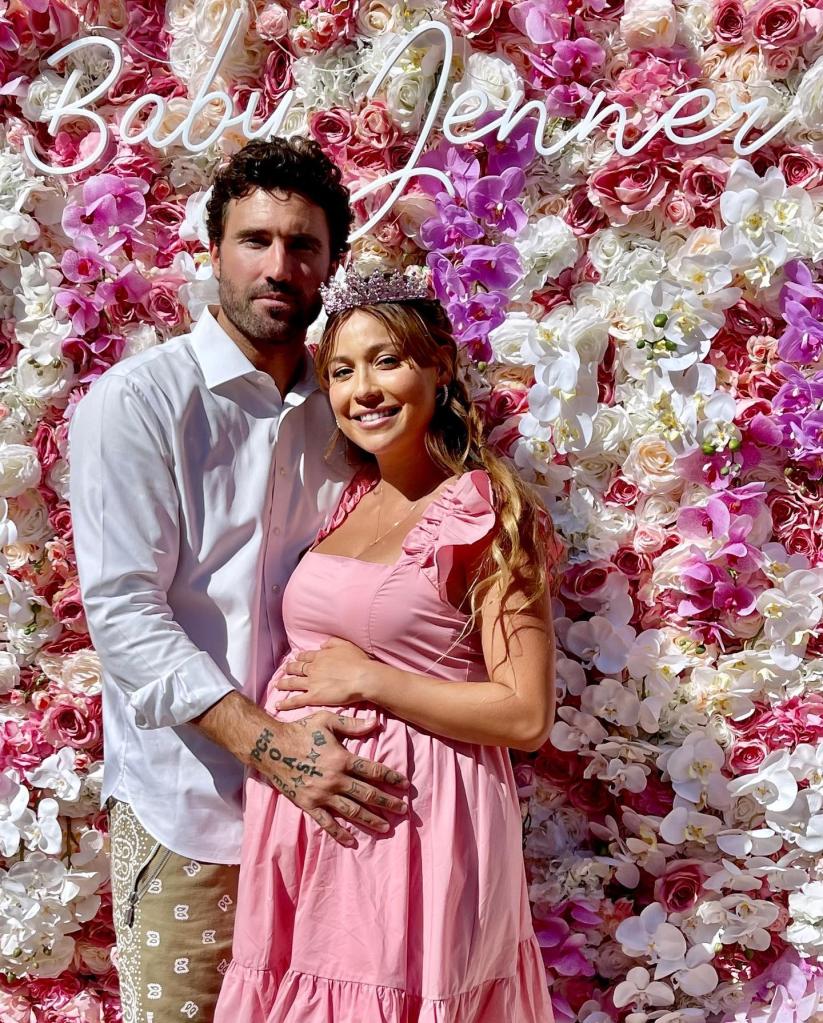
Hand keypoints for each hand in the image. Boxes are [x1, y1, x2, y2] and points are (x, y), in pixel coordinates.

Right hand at [248, 710, 407, 847]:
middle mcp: (334, 779)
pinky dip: (340, 833)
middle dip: (387, 802)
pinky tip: (351, 841)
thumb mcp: (326, 720)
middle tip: (403, 810)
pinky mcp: (308, 804)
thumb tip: (376, 723)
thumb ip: (352, 724)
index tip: (405, 785)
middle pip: (367, 794)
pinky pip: (327, 823)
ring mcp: (321, 794)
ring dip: (370, 820)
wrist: (269, 747)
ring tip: (385, 827)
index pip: (373, 770)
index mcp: (341, 759)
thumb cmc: (299, 730)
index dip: (392, 778)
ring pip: (352, 811)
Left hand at [277, 638, 379, 711]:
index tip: (297, 658)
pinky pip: (296, 700)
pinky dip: (286, 703)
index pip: (306, 656)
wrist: (362, 678)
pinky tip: (278, 705)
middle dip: (290, 669)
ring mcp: (312, 683)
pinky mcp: (313, 697)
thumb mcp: (346, 645)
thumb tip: (321, 645)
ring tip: (277, 685)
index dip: (300, 657)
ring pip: (293, 683)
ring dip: (284, 683)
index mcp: (320, 656)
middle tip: (285, 669)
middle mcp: (313, 668)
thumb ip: (332, 642)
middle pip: (297, 668)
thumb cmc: (358, 662)